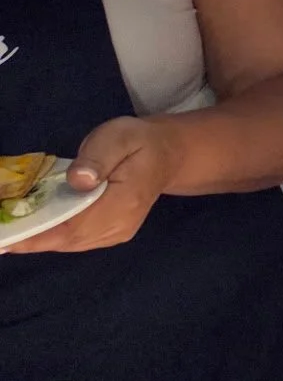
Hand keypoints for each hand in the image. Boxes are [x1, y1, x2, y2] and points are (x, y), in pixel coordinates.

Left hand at [4, 117, 175, 253]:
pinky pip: (75, 241)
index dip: (39, 234)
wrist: (168, 154)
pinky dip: (50, 237)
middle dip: (30, 239)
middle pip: (68, 240)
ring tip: (10, 231)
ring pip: (69, 244)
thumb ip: (97, 157)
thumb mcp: (118, 136)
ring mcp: (117, 233)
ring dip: (37, 240)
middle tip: (1, 233)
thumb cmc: (139, 142)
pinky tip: (32, 228)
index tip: (8, 237)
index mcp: (125, 202)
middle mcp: (121, 225)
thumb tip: (77, 179)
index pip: (75, 226)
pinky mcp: (111, 234)